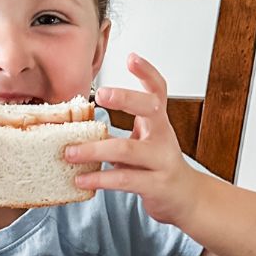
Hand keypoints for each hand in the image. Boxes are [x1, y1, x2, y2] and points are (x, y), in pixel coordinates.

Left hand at [64, 53, 200, 226]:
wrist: (185, 198)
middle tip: (100, 94)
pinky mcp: (156, 185)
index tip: (131, 57)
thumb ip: (123, 131)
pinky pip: (124, 180)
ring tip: (69, 152)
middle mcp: (163, 137)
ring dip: (95, 150)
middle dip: (126, 98)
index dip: (147, 72)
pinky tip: (81, 179)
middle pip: (150, 108)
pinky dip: (99, 179)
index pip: (158, 90)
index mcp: (159, 122)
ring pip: (128, 149)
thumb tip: (81, 123)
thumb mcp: (145, 142)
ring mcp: (162, 161)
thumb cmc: (158, 166)